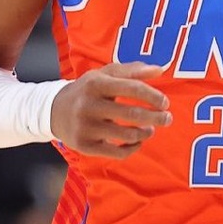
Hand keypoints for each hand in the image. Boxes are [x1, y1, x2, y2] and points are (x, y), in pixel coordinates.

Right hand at [50, 62, 171, 158]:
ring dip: (145, 133)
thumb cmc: (88, 90)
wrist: (54, 110)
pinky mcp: (85, 146)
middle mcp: (89, 105)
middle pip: (132, 115)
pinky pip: (116, 152)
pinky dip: (132, 148)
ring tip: (150, 129)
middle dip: (156, 117)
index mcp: (96, 84)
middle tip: (167, 118)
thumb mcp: (105, 74)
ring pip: (126, 135)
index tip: (165, 102)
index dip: (153, 96)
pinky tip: (138, 141)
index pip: (132, 88)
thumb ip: (132, 70)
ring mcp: (86, 127)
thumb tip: (160, 70)